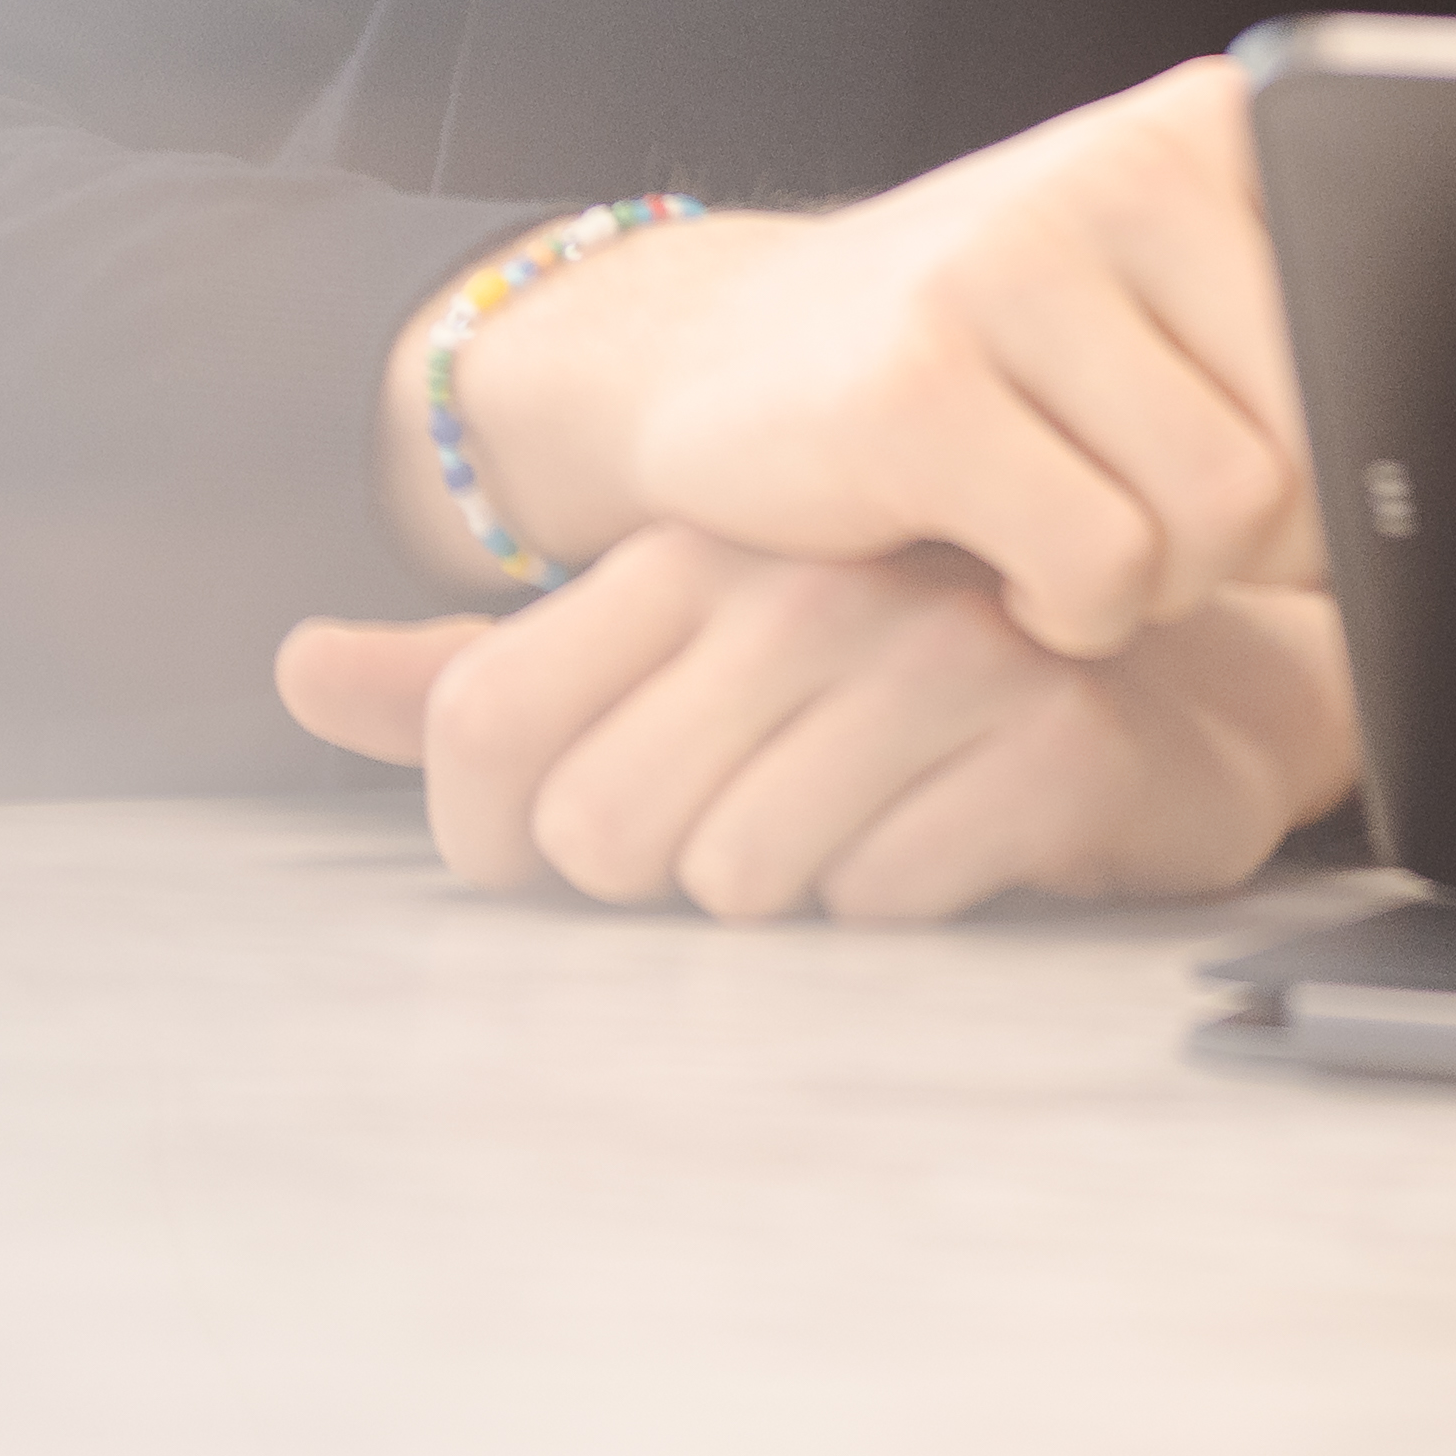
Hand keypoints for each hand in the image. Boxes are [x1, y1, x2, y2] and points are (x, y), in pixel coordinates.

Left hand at [270, 532, 1361, 920]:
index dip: (497, 835)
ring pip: (740, 878)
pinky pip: (886, 900)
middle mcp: (806, 584)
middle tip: (750, 829)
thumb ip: (484, 677)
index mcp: (694, 551)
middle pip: (602, 831)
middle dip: (656, 878)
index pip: (483, 722)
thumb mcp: (674, 664)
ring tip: (860, 822)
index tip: (560, 848)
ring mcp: (939, 657)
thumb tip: (292, 668)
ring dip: (789, 893)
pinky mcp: (1050, 745)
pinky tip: (954, 838)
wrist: (1163, 687)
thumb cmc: (890, 686)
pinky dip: (904, 904)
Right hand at [383, 58, 1309, 658]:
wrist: (718, 355)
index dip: (1344, 463)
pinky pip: (1104, 567)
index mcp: (1207, 128)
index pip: (1386, 337)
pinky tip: (1011, 571)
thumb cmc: (981, 351)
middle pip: (1316, 447)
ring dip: (1164, 586)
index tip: (1280, 490)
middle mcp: (1117, 165)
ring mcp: (1007, 263)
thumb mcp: (1158, 298)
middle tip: (1148, 522)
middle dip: (1255, 545)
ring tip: (1077, 537)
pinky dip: (1076, 614)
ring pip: (1223, 515)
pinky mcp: (916, 385)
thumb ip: (1300, 344)